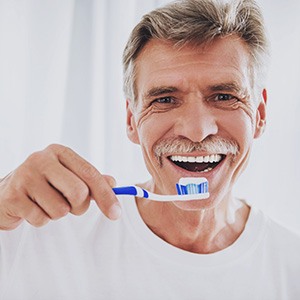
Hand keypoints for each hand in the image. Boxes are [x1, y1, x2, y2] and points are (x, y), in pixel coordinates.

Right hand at [0, 144, 120, 229]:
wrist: (7, 193)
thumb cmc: (45, 184)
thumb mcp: (68, 176)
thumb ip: (90, 180)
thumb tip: (113, 183)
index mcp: (59, 152)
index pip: (90, 174)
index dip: (106, 195)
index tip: (116, 213)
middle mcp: (41, 159)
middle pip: (79, 192)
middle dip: (79, 207)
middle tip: (70, 205)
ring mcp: (25, 176)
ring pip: (61, 210)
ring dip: (58, 213)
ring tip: (46, 204)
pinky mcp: (13, 196)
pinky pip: (42, 220)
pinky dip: (42, 220)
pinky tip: (33, 208)